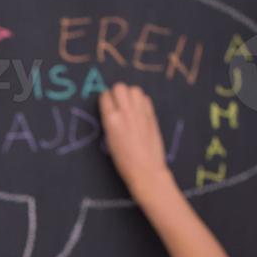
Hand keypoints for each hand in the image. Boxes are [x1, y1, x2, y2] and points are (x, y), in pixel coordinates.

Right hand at [99, 83, 173, 197]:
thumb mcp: (109, 140)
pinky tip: (139, 111)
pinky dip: (141, 101)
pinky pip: (145, 98)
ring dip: (130, 94)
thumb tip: (111, 110)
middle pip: (119, 87)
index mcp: (110, 120)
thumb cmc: (123, 160)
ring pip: (134, 89)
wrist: (145, 169)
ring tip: (129, 105)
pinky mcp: (151, 116)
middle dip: (117, 92)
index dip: (105, 99)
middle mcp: (125, 112)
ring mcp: (140, 112)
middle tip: (118, 103)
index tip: (107, 104)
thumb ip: (110, 122)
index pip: (105, 95)